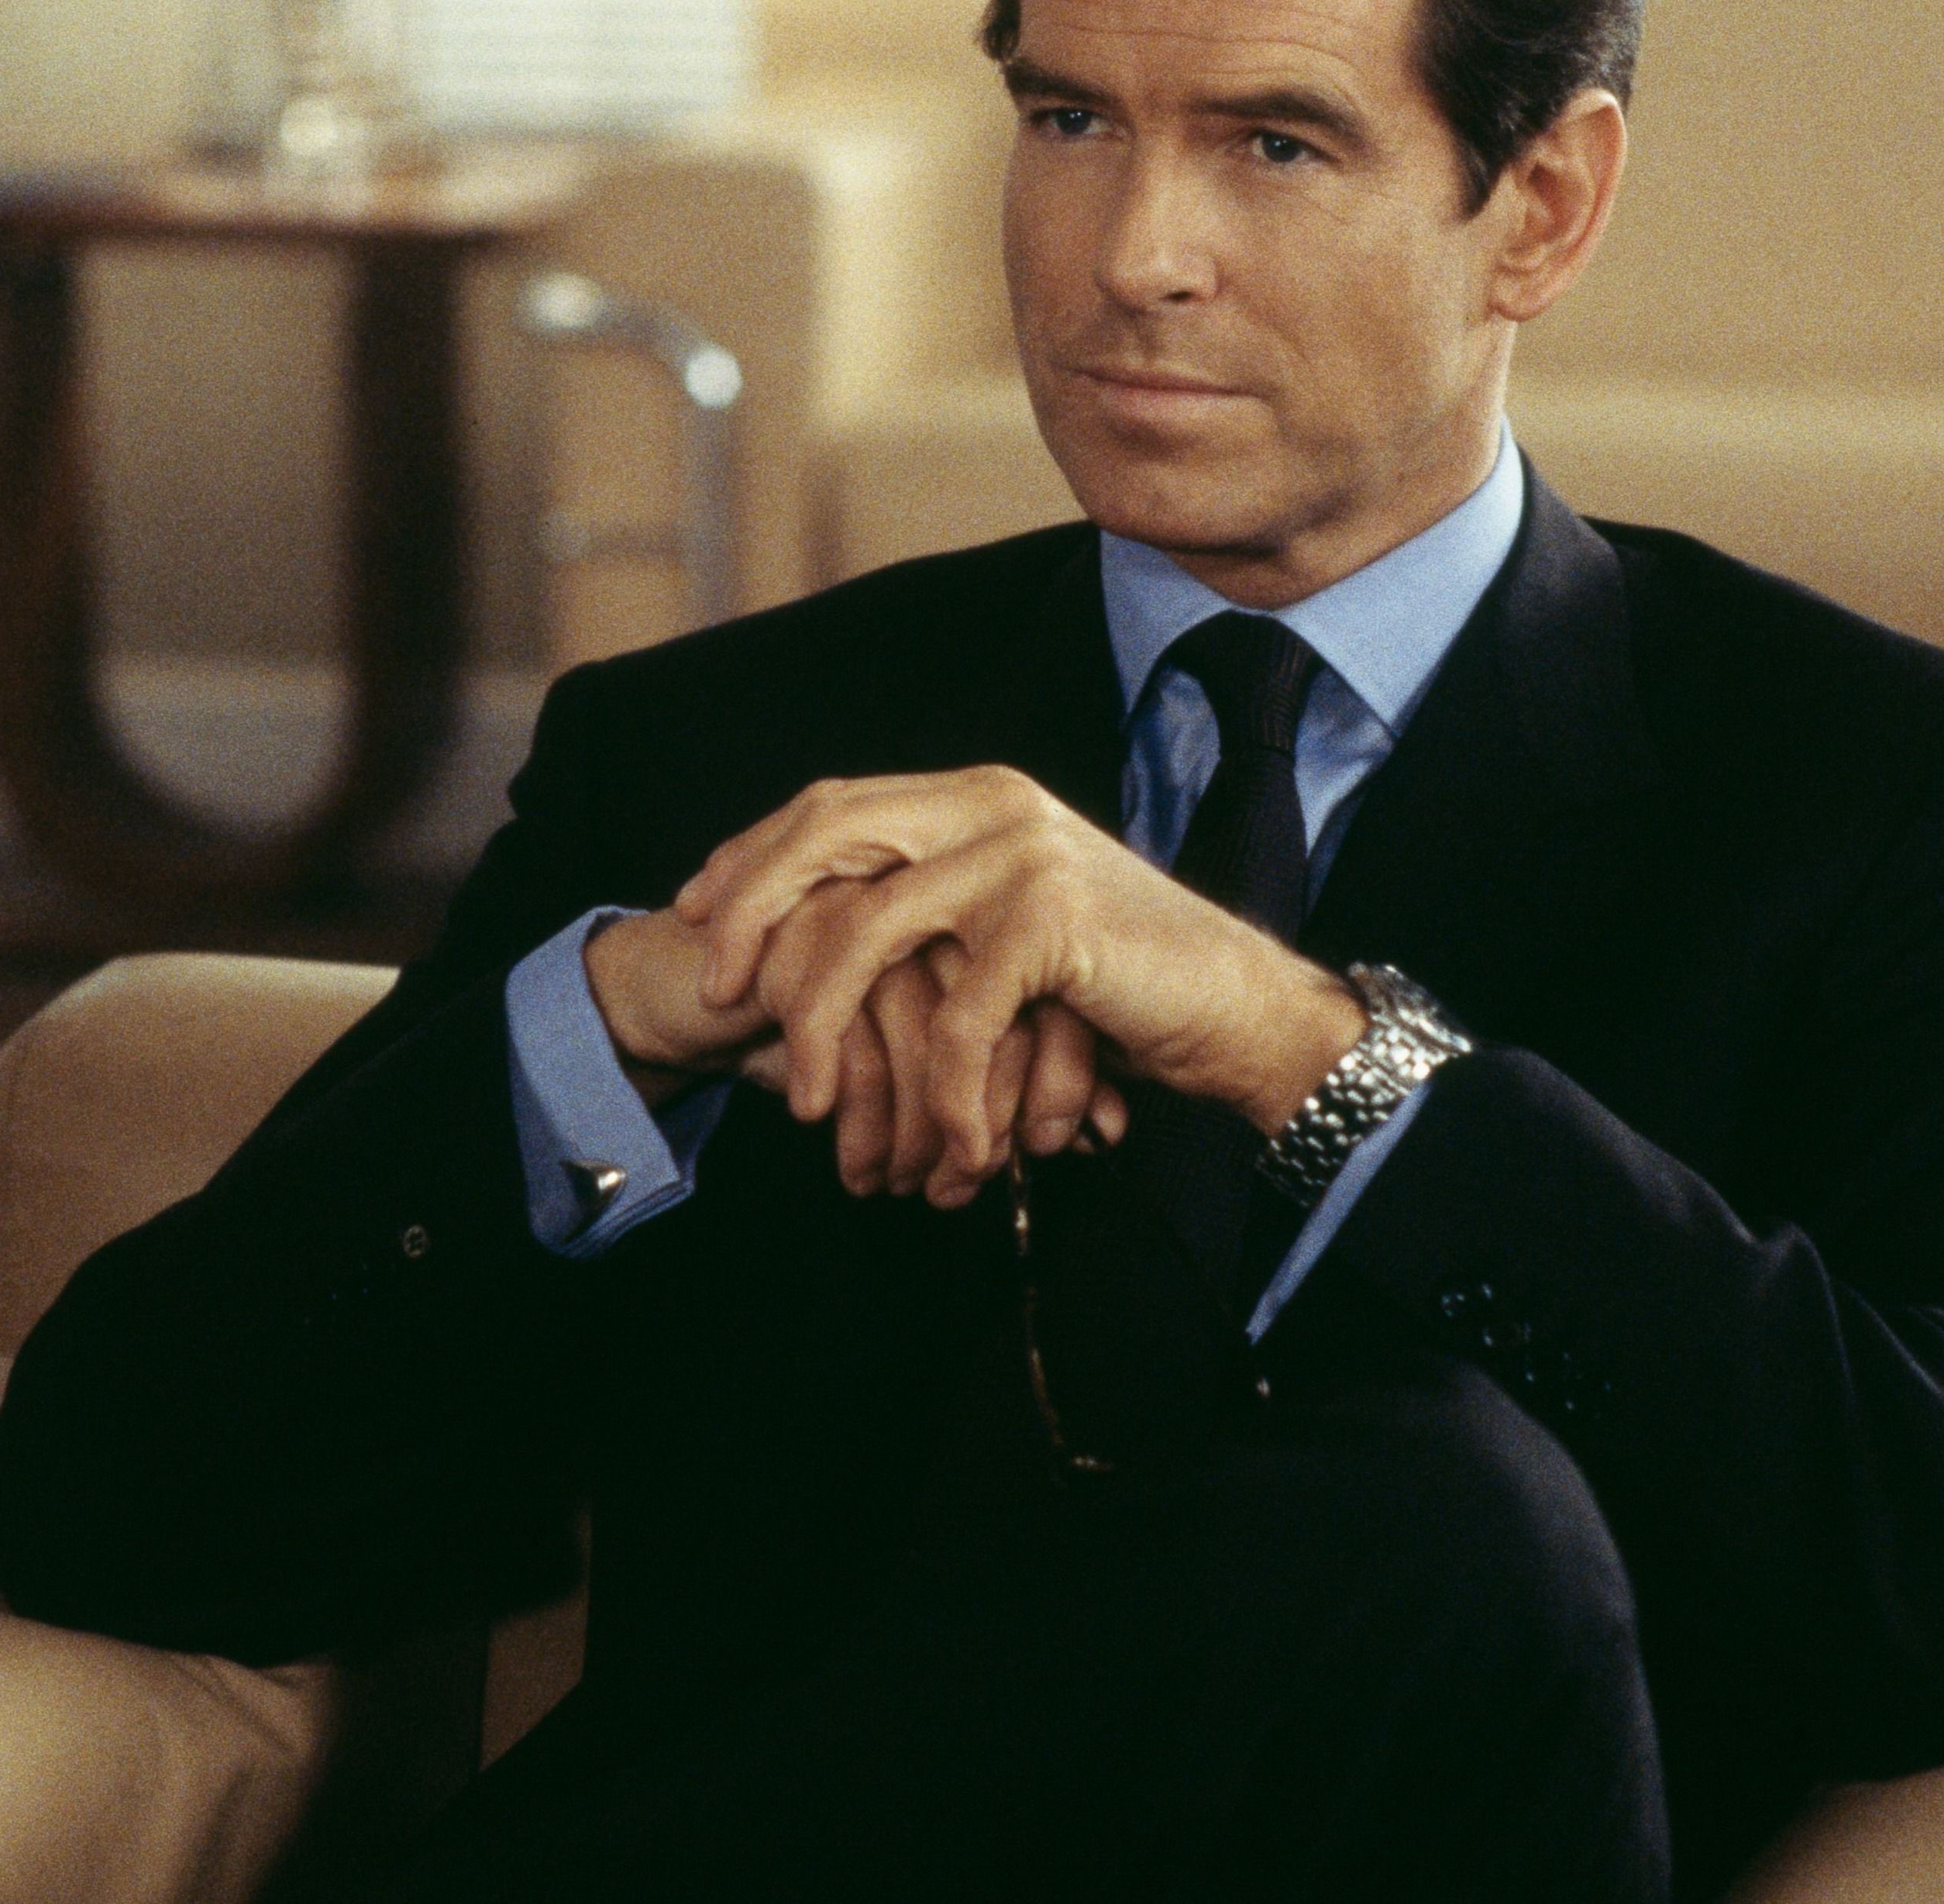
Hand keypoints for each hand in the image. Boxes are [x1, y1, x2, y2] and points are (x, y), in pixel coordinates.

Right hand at [584, 896, 1125, 1208]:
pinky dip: (856, 1102)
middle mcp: (938, 886)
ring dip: (919, 1122)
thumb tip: (1108, 1125)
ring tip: (905, 1185)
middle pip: (1007, 1006)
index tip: (1062, 1150)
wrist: (686, 988)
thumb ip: (1017, 1069)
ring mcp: (873, 901)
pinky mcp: (806, 929)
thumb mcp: (926, 1051)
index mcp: (988, 898)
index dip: (1068, 1077)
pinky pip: (855, 1028)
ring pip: (932, 1025)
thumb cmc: (822, 1024)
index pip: (1059, 991)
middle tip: (971, 1185)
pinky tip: (849, 1151)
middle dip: (999, 1109)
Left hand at [681, 767, 1367, 1199]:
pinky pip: (953, 1019)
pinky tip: (948, 1146)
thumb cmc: (1125, 990)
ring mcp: (1020, 855)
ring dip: (822, 1026)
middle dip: (751, 910)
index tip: (697, 912)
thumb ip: (933, 913)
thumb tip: (816, 939)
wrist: (1246, 1014)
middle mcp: (993, 805)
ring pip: (866, 929)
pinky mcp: (1049, 920)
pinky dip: (941, 1094)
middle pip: (826, 833)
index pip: (832, 804)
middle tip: (716, 991)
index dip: (753, 855)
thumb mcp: (1012, 933)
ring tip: (807, 1104)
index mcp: (977, 797)